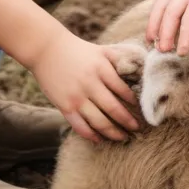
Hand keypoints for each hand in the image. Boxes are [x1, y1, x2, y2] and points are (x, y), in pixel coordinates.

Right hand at [30, 27, 140, 142]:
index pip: (123, 90)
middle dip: (128, 121)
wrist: (46, 49)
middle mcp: (90, 84)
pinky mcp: (64, 106)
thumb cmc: (77, 50)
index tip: (141, 110)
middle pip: (113, 109)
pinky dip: (91, 135)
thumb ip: (119, 59)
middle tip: (138, 129)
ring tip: (123, 137)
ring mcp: (77, 97)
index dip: (134, 102)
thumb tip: (139, 70)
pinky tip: (100, 139)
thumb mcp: (101, 50)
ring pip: (98, 121)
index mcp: (101, 69)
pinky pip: (80, 126)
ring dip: (113, 132)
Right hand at [145, 0, 188, 63]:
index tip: (182, 53)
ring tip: (154, 46)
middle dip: (165, 33)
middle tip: (163, 54)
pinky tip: (151, 34)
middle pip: (171, 11)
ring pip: (160, 6)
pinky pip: (157, 2)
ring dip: (154, 26)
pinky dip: (152, 18)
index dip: (185, 34)